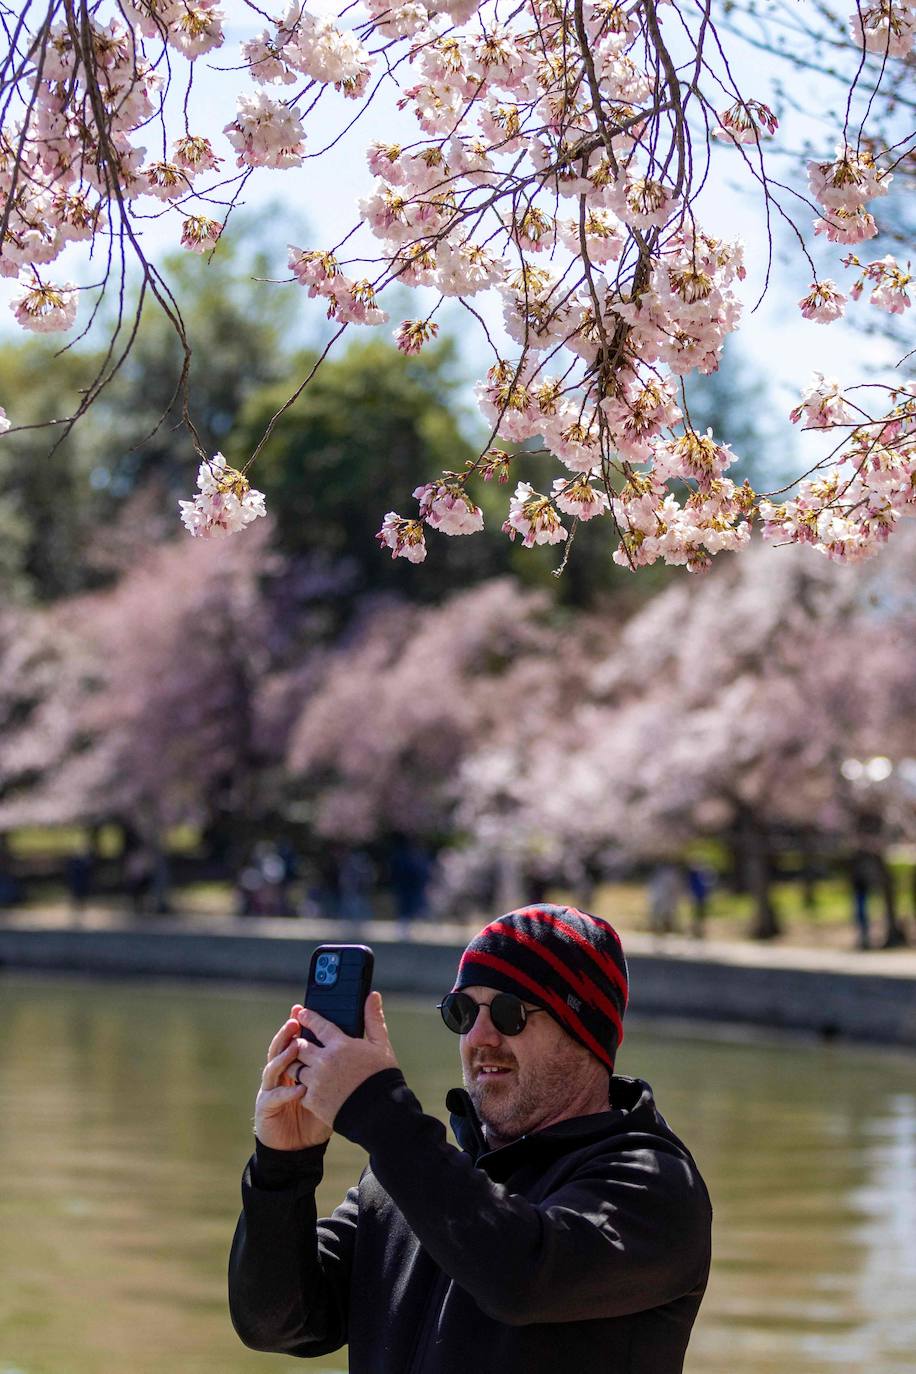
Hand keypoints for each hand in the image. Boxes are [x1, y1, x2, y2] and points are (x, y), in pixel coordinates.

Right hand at [254, 1005, 332, 1151]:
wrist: (299, 1147)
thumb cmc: (317, 1114)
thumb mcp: (332, 1088)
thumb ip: (341, 1066)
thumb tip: (356, 1044)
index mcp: (295, 1065)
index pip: (294, 1039)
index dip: (296, 1024)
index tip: (302, 1009)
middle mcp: (281, 1073)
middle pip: (280, 1048)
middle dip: (287, 1035)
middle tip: (296, 1022)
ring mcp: (271, 1089)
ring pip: (273, 1067)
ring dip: (283, 1057)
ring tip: (295, 1048)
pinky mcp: (267, 1107)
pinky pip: (274, 1096)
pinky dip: (286, 1091)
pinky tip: (300, 1089)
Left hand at [294, 992, 397, 1129]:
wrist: (381, 1114)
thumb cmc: (383, 1077)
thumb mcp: (381, 1045)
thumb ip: (373, 1019)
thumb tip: (372, 995)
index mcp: (340, 1044)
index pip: (317, 1025)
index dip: (308, 1017)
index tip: (301, 1013)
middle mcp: (324, 1060)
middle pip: (300, 1045)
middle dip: (299, 1042)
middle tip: (299, 1041)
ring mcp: (316, 1081)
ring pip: (294, 1067)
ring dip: (297, 1064)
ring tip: (301, 1064)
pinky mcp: (312, 1100)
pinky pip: (298, 1088)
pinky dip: (301, 1086)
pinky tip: (307, 1086)